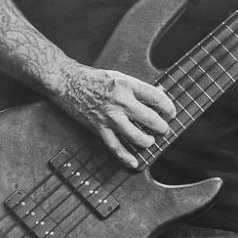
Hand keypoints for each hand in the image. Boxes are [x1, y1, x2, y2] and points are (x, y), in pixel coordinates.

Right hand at [59, 66, 176, 168]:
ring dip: (147, 141)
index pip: (155, 96)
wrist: (66, 82)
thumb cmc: (92, 78)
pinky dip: (126, 157)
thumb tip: (156, 95)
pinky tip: (134, 162)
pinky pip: (115, 146)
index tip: (171, 112)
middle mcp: (120, 101)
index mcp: (127, 84)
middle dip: (161, 127)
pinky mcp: (99, 127)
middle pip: (149, 118)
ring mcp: (109, 116)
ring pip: (135, 135)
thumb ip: (136, 88)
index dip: (167, 106)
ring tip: (151, 141)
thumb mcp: (117, 76)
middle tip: (165, 129)